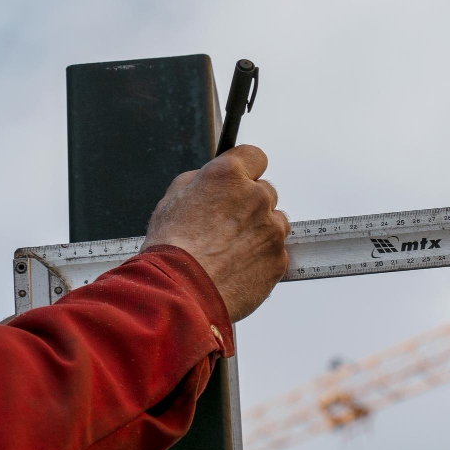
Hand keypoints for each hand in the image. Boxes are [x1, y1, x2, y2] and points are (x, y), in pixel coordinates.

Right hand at [141, 145, 288, 321]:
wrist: (181, 293)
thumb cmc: (172, 250)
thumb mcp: (171, 200)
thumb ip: (198, 182)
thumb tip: (207, 180)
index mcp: (228, 176)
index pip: (254, 156)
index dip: (245, 169)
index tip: (240, 178)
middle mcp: (256, 197)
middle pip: (265, 191)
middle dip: (249, 204)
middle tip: (225, 224)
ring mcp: (271, 229)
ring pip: (274, 222)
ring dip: (259, 231)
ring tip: (229, 251)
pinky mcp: (278, 259)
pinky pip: (275, 252)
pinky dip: (261, 258)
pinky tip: (236, 267)